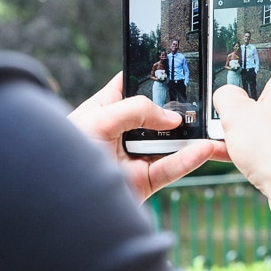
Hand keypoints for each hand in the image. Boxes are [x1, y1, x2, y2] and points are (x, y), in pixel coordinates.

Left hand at [68, 73, 228, 200]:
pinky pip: (171, 169)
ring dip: (192, 137)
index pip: (133, 87)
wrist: (57, 202)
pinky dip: (189, 160)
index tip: (177, 68)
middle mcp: (123, 132)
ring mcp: (135, 157)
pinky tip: (204, 149)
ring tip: (213, 127)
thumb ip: (136, 110)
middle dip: (181, 110)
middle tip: (205, 101)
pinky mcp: (144, 181)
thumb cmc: (64, 153)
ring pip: (170, 144)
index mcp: (106, 109)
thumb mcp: (98, 119)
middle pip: (159, 116)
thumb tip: (172, 118)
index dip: (153, 77)